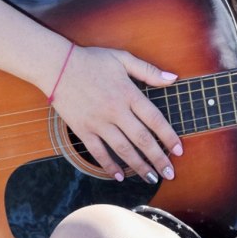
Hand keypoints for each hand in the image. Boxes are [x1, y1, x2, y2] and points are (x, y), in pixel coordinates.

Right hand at [48, 44, 181, 183]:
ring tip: (151, 178)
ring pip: (123, 149)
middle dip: (158, 159)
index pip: (155, 119)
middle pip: (142, 139)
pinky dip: (109, 165)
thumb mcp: (123, 58)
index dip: (168, 137)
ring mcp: (98, 122)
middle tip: (170, 173)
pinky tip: (120, 176)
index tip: (179, 150)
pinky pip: (98, 152)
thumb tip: (174, 79)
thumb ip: (149, 71)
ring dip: (138, 166)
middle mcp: (116, 111)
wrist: (57, 66)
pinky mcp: (82, 129)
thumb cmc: (91, 60)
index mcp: (128, 93)